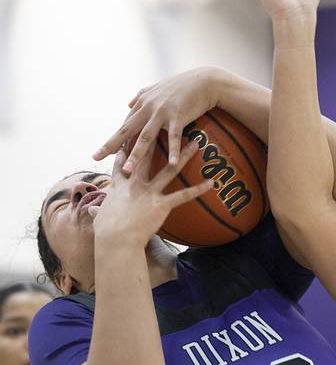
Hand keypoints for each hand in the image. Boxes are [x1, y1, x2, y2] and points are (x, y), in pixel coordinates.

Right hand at [91, 139, 213, 247]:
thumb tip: (95, 210)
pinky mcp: (161, 205)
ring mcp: (149, 193)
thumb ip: (99, 210)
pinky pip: (184, 196)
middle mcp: (135, 184)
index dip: (127, 148)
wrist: (115, 240)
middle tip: (165, 124)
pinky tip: (212, 183)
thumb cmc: (106, 232)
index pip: (123, 163)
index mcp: (119, 186)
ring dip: (184, 156)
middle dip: (156, 139)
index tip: (132, 134)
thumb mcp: (100, 216)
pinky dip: (199, 189)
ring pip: (170, 170)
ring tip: (196, 143)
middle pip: (147, 157)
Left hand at [93, 67, 219, 174]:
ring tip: (128, 170)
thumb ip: (141, 95)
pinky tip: (172, 164)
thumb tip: (128, 103)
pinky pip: (174, 137)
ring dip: (136, 155)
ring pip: (146, 137)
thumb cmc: (183, 85)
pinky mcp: (178, 116)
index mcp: (143, 103)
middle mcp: (148, 108)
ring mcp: (162, 112)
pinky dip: (173, 151)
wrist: (204, 81)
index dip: (115, 139)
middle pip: (127, 130)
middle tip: (98, 158)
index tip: (104, 153)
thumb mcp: (158, 88)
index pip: (125, 124)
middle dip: (111, 145)